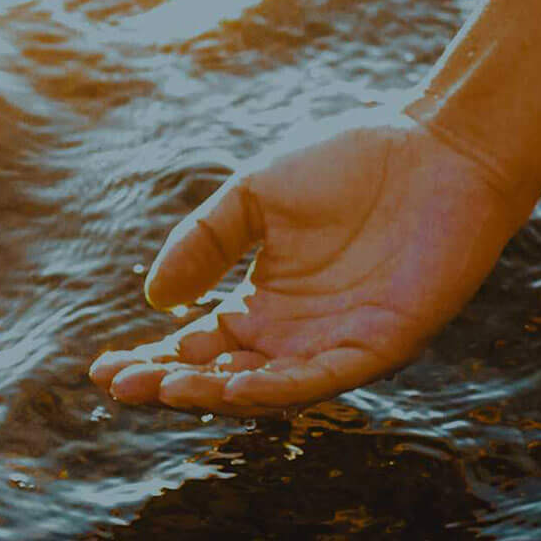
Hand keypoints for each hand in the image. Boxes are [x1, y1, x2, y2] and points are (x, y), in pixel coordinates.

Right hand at [88, 109, 531, 414]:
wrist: (439, 147)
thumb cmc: (353, 161)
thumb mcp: (256, 194)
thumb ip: (205, 242)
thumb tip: (155, 298)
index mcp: (264, 302)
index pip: (198, 345)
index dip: (152, 360)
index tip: (101, 369)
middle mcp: (296, 335)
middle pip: (222, 375)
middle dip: (170, 385)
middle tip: (122, 388)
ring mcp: (336, 344)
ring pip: (267, 388)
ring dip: (215, 394)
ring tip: (168, 389)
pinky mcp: (380, 345)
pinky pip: (322, 379)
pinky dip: (278, 388)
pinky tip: (234, 386)